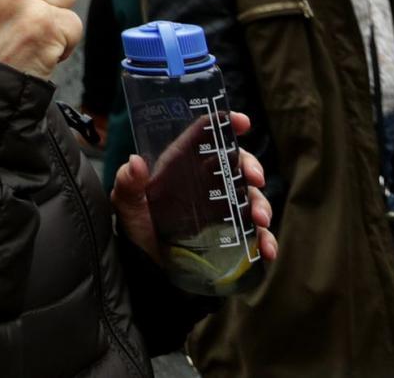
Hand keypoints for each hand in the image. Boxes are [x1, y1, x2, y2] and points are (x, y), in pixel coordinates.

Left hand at [112, 110, 276, 267]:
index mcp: (181, 167)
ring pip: (251, 197)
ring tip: (260, 219)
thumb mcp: (127, 205)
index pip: (205, 137)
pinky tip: (266, 249)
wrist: (146, 269)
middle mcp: (203, 183)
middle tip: (255, 178)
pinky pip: (254, 233)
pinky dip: (265, 239)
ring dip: (262, 204)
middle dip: (251, 166)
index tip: (243, 122)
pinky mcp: (230, 235)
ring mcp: (220, 208)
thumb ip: (128, 184)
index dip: (225, 125)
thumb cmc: (136, 230)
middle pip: (236, 165)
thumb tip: (135, 162)